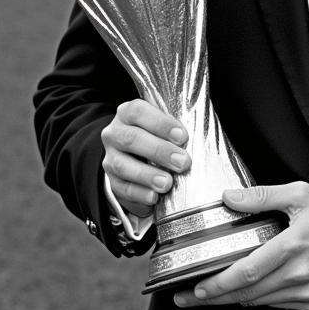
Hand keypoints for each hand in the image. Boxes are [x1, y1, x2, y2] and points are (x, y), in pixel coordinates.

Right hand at [100, 99, 189, 217]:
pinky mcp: (110, 181)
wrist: (133, 155)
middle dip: (159, 151)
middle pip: (132, 139)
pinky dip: (138, 194)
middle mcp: (114, 133)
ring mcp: (110, 158)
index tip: (182, 136)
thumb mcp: (164, 126)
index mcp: (127, 113)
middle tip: (182, 162)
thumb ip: (175, 130)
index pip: (138, 112)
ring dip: (147, 175)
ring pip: (123, 166)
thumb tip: (199, 143)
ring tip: (167, 183)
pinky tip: (153, 197)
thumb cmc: (156, 136)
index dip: (161, 124)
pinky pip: (121, 189)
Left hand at [172, 182, 308, 309]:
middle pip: (247, 295)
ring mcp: (306, 293)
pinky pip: (276, 305)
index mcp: (294, 246)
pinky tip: (245, 291)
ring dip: (232, 301)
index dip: (218, 284)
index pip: (247, 273)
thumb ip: (262, 196)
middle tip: (187, 298)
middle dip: (213, 298)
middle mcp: (299, 275)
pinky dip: (257, 299)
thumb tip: (230, 198)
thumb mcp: (301, 195)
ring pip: (259, 303)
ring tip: (209, 294)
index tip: (195, 287)